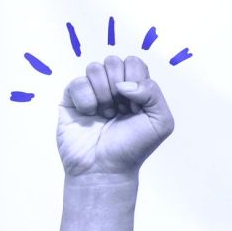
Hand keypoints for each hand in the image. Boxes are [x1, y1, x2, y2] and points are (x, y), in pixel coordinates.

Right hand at [55, 56, 174, 180]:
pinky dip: (86, 99)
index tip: (135, 106)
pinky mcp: (71, 100)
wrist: (105, 169)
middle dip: (118, 86)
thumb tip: (125, 83)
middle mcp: (113, 87)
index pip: (134, 63)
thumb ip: (153, 93)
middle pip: (114, 61)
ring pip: (95, 68)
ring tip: (106, 114)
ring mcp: (91, 92)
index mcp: (135, 88)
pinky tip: (90, 114)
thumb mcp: (161, 121)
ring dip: (103, 93)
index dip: (136, 80)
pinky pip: (76, 82)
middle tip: (120, 110)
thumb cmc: (133, 147)